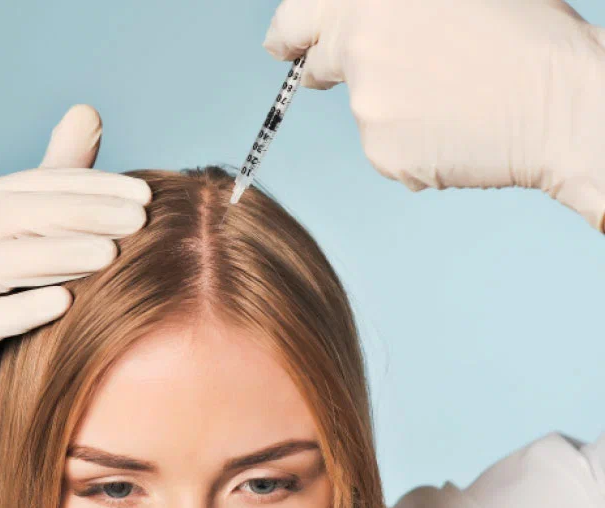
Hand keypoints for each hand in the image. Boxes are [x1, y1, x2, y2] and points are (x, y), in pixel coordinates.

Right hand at [0, 104, 150, 447]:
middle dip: (82, 214)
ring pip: (0, 263)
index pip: (36, 187)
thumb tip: (88, 111)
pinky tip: (65, 302)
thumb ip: (57, 177)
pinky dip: (23, 309)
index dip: (91, 188)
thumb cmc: (8, 289)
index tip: (143, 195)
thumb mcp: (31, 232)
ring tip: (110, 253)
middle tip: (138, 220)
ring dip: (58, 254)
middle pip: (18, 215)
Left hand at [264, 0, 604, 230]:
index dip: (287, 36)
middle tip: (388, 75)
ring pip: (366, 110)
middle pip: (324, 67)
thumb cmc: (525, 34)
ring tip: (458, 98)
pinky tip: (457, 131)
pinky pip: (387, 148)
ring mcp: (366, 105)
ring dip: (396, 107)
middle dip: (340, 71)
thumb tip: (360, 15)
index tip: (282, 48)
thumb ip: (389, 4)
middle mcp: (356, 50)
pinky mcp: (383, 152)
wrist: (564, 104)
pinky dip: (412, 143)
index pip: (297, 18)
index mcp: (369, 1)